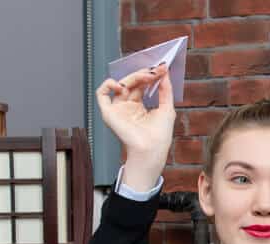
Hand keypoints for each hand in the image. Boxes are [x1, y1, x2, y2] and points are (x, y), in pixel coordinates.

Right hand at [95, 64, 175, 191]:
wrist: (152, 148)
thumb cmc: (160, 134)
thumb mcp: (167, 107)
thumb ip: (166, 90)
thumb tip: (165, 72)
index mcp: (139, 107)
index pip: (141, 85)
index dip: (150, 75)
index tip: (162, 68)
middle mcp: (127, 107)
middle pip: (132, 83)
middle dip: (143, 74)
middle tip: (156, 70)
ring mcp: (118, 109)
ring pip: (120, 84)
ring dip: (134, 77)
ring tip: (147, 76)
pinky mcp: (109, 112)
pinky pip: (102, 94)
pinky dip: (108, 85)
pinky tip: (122, 85)